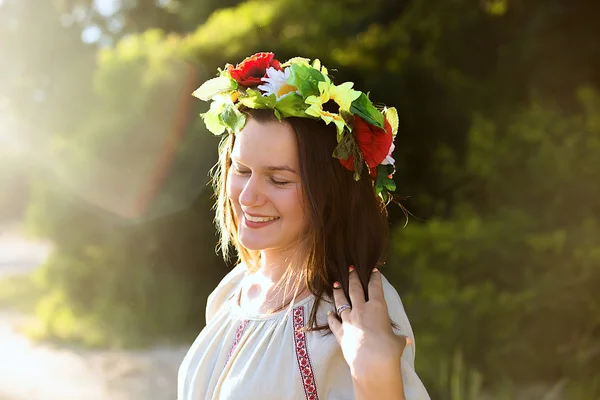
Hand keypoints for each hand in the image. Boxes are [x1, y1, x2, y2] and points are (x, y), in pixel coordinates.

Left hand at [327, 266, 410, 380]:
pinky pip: (333, 321)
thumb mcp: (397, 342)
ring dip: (338, 292)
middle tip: (350, 268)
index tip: (373, 270)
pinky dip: (331, 317)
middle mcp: (361, 310)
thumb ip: (398, 338)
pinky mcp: (340, 332)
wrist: (371, 363)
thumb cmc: (388, 351)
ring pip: (341, 301)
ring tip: (335, 284)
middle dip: (353, 277)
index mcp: (378, 307)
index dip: (375, 277)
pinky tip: (329, 314)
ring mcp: (349, 320)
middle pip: (355, 288)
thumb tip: (405, 340)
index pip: (376, 287)